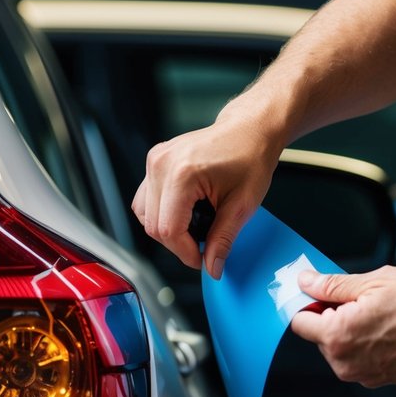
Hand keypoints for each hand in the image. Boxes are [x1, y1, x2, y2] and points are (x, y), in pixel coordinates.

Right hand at [132, 112, 281, 278]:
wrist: (249, 129)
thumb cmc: (250, 157)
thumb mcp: (242, 205)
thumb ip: (223, 240)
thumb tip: (212, 267)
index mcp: (182, 174)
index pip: (168, 230)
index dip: (185, 253)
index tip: (201, 259)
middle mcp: (162, 164)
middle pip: (153, 225)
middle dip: (177, 244)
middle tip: (203, 245)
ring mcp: (155, 160)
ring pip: (144, 214)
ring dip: (166, 229)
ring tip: (194, 227)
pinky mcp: (155, 160)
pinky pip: (146, 198)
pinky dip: (161, 212)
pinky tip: (183, 212)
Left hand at [289, 266, 395, 386]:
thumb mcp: (375, 282)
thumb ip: (333, 285)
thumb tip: (307, 282)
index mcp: (337, 336)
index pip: (299, 320)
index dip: (308, 301)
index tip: (321, 290)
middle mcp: (343, 361)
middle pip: (318, 334)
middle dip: (331, 314)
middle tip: (362, 298)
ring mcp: (359, 374)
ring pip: (338, 346)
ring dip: (349, 328)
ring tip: (381, 314)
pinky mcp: (374, 379)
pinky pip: (356, 356)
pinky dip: (364, 342)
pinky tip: (388, 328)